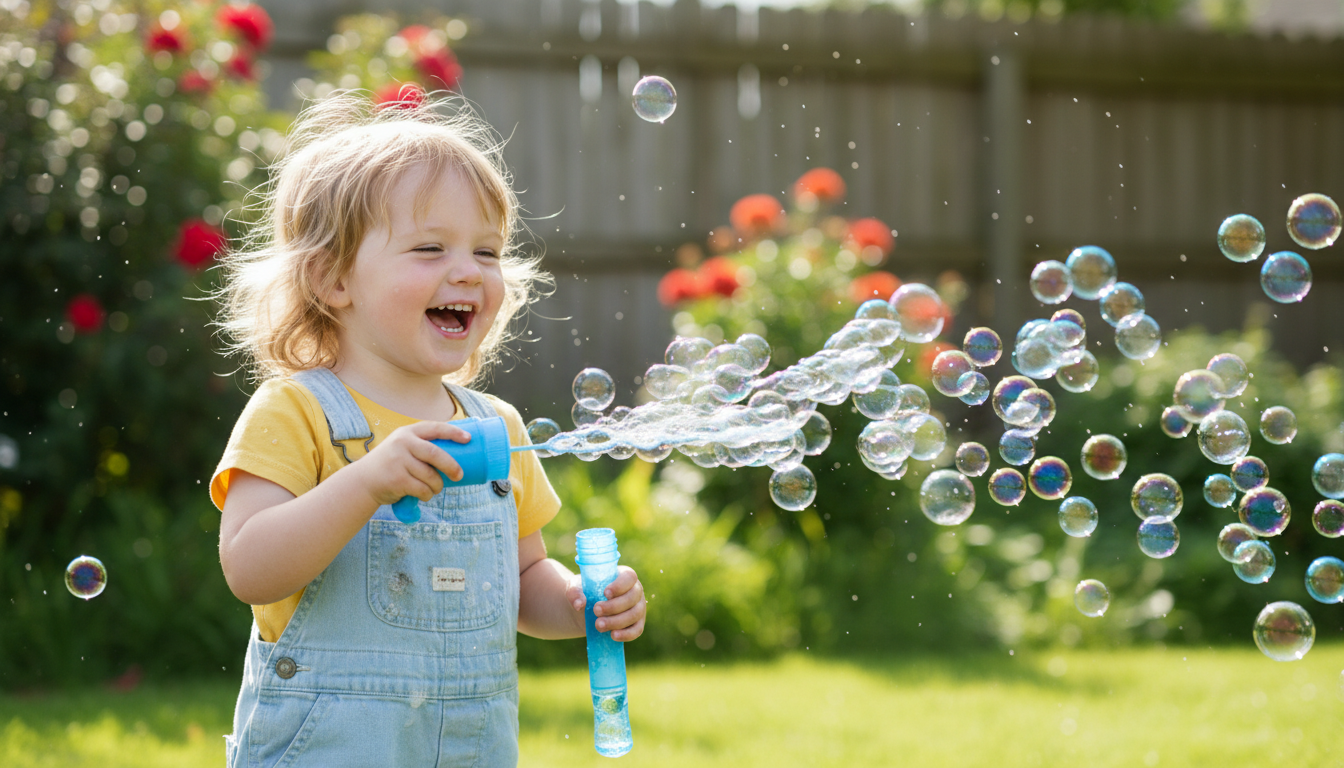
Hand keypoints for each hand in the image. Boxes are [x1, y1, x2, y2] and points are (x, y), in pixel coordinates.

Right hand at [351, 421, 471, 507]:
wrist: (363, 481)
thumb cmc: (391, 465)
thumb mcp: (402, 447)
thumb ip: (422, 446)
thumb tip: (458, 454)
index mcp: (408, 432)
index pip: (435, 428)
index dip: (454, 432)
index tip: (468, 439)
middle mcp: (402, 443)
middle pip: (435, 454)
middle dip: (451, 466)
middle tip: (459, 475)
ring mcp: (398, 461)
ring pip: (430, 476)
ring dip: (437, 486)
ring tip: (435, 488)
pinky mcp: (396, 479)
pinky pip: (421, 489)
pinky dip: (427, 495)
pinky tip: (424, 495)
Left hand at [566, 566, 645, 641]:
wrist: (587, 610)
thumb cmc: (585, 592)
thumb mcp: (576, 587)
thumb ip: (575, 592)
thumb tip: (579, 604)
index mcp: (624, 576)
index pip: (629, 577)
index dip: (620, 585)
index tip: (605, 593)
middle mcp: (636, 591)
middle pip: (632, 598)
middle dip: (614, 606)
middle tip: (596, 611)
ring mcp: (639, 608)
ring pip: (634, 615)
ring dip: (617, 621)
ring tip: (599, 625)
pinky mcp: (637, 624)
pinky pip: (637, 630)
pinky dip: (626, 634)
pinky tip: (613, 636)